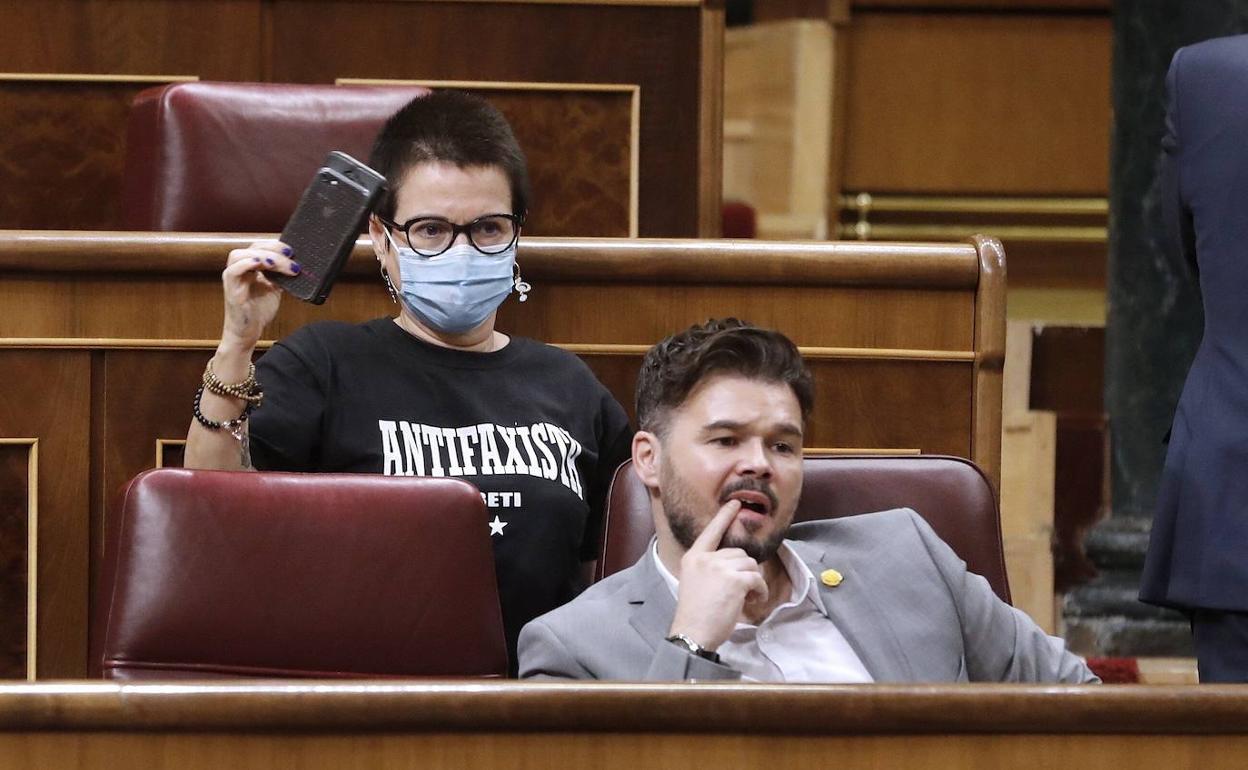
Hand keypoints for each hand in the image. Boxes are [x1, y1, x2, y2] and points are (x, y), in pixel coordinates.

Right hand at [220, 241, 300, 349]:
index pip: (259, 247)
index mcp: (249, 267)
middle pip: (252, 248)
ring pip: (239, 255)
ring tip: (279, 263)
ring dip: (262, 256)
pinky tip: (261, 265)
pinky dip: (246, 264)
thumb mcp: (275, 289)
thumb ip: (280, 276)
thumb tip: (297, 265)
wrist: (248, 333)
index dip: (275, 245)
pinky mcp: (232, 291)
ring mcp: (233, 279)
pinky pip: (233, 271)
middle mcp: (239, 270)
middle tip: (290, 255)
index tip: (291, 251)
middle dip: (273, 249)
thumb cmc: (258, 311)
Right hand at [667, 499, 767, 651]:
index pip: (711, 532)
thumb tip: (733, 564)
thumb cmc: (695, 614)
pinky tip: (752, 601)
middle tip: (741, 590)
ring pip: (750, 564)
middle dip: (744, 570)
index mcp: (693, 558)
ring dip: (753, 581)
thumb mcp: (695, 582)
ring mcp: (720, 568)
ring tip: (746, 597)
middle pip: (738, 553)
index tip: (735, 503)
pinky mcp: (735, 581)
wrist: (693, 633)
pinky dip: (760, 591)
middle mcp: (705, 559)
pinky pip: (757, 579)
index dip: (724, 516)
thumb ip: (709, 568)